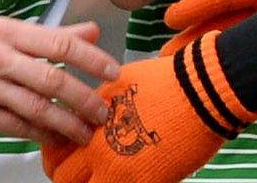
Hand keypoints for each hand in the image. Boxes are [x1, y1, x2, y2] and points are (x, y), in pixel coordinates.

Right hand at [0, 17, 119, 144]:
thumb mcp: (4, 32)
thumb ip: (50, 35)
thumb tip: (93, 32)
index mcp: (8, 32)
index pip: (59, 43)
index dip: (90, 59)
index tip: (113, 71)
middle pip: (51, 79)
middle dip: (84, 97)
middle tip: (104, 111)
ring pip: (36, 107)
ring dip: (67, 122)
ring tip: (87, 132)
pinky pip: (17, 127)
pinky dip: (41, 134)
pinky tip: (57, 137)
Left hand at [41, 34, 256, 182]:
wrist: (201, 95)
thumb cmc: (170, 83)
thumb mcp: (122, 83)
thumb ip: (100, 104)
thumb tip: (94, 114)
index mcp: (90, 119)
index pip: (55, 147)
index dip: (56, 155)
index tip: (65, 156)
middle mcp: (97, 146)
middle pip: (62, 176)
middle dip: (67, 176)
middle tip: (80, 175)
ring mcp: (118, 170)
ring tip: (107, 178)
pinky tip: (131, 178)